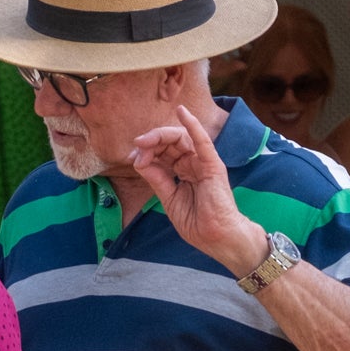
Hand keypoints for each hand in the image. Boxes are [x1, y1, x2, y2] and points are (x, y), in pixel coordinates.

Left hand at [129, 106, 268, 277]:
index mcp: (182, 172)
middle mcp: (193, 164)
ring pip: (181, 139)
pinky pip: (202, 141)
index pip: (163, 153)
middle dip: (152, 141)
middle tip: (137, 144)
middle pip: (170, 142)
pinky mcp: (213, 165)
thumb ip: (156, 178)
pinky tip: (182, 112)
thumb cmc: (197, 224)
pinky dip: (192, 125)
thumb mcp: (169, 199)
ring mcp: (203, 163)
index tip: (132, 159)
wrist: (217, 239)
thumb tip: (139, 159)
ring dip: (161, 135)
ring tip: (146, 139)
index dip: (147, 152)